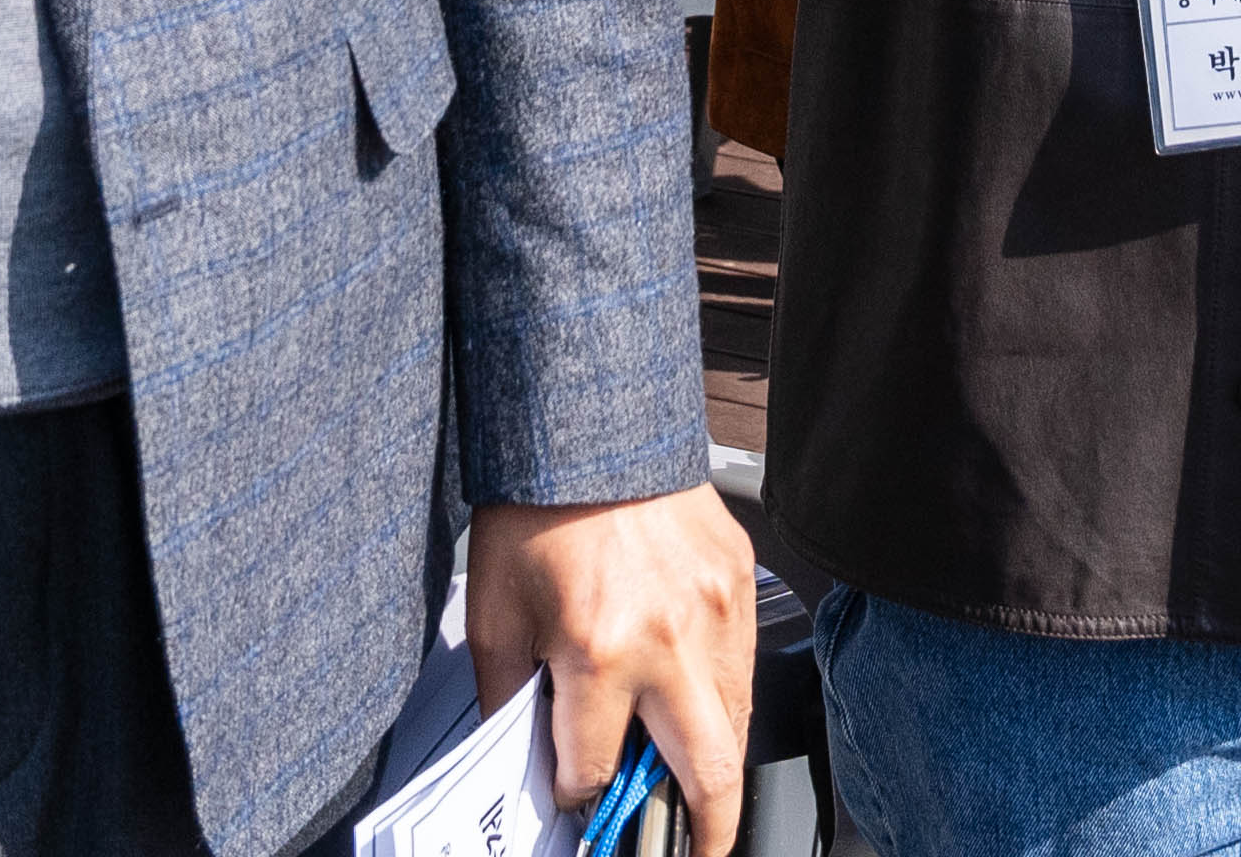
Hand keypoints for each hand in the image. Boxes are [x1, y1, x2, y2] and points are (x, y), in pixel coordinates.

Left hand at [469, 489, 758, 856]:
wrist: (590, 426)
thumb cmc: (536, 512)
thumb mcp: (496, 617)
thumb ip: (509, 699)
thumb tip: (525, 754)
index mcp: (600, 654)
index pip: (595, 771)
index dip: (579, 794)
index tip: (575, 797)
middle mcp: (669, 641)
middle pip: (707, 775)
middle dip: (705, 833)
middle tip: (695, 853)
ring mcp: (718, 612)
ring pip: (737, 723)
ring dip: (717, 765)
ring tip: (696, 788)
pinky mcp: (741, 582)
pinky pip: (744, 666)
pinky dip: (724, 698)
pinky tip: (696, 702)